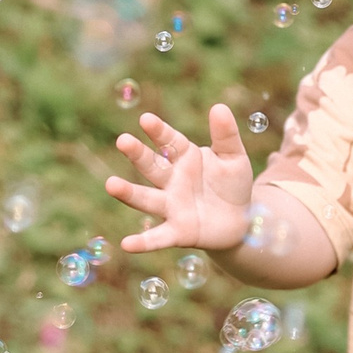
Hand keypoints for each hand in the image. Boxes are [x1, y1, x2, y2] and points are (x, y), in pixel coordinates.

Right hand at [105, 104, 255, 256]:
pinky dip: (143, 242)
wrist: (241, 220)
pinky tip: (127, 245)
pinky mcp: (177, 231)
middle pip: (151, 166)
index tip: (146, 120)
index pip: (169, 141)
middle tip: (123, 141)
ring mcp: (171, 206)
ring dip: (128, 193)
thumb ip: (225, 135)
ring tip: (111, 185)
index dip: (158, 131)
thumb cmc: (233, 184)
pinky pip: (157, 237)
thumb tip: (219, 107)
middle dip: (137, 154)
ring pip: (146, 199)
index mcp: (184, 157)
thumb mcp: (234, 157)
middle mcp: (171, 181)